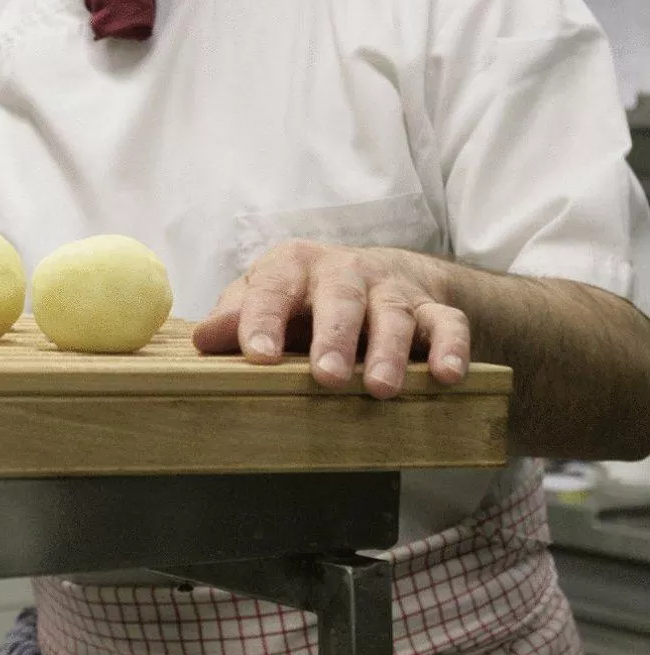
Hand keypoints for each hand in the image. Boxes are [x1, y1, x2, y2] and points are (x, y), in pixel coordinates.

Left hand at [190, 242, 470, 397]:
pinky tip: (448, 376)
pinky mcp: (433, 307)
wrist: (378, 275)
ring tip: (380, 388)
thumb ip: (236, 318)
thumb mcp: (265, 300)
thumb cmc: (304, 298)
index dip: (263, 321)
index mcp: (293, 266)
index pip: (273, 289)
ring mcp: (392, 290)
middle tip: (327, 377)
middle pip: (340, 299)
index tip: (258, 356)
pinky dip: (451, 348)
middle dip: (334, 337)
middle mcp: (345, 272)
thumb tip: (203, 340)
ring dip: (389, 351)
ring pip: (394, 314)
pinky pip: (448, 323)